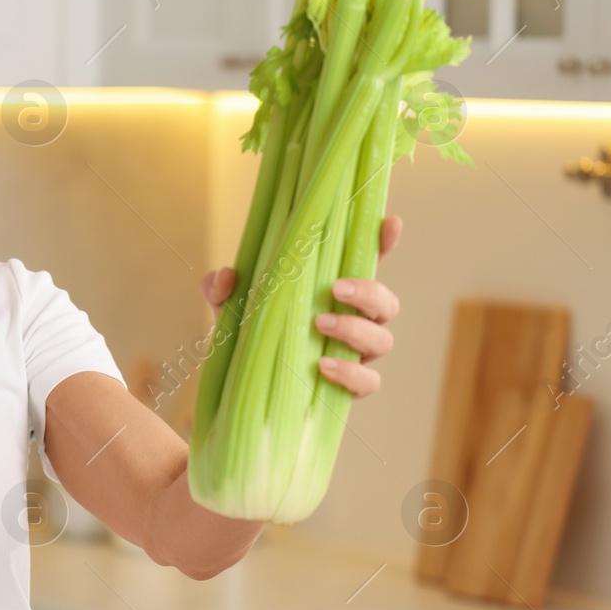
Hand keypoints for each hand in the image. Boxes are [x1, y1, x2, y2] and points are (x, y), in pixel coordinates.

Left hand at [200, 214, 402, 399]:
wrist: (237, 381)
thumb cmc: (246, 332)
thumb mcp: (229, 306)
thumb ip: (220, 287)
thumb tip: (225, 275)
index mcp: (334, 293)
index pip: (367, 264)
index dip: (384, 243)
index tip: (390, 223)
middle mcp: (353, 321)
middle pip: (386, 304)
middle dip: (369, 293)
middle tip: (335, 289)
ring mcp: (354, 355)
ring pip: (383, 340)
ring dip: (356, 330)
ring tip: (320, 325)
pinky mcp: (348, 387)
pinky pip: (368, 381)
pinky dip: (350, 374)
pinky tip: (322, 366)